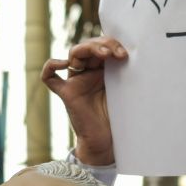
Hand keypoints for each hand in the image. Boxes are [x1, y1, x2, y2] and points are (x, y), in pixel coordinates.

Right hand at [42, 36, 127, 165]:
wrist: (108, 142)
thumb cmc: (119, 117)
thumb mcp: (126, 89)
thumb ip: (125, 72)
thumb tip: (136, 53)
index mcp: (102, 69)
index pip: (101, 45)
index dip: (112, 43)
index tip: (126, 53)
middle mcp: (87, 72)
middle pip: (88, 46)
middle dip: (104, 44)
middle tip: (118, 54)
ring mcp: (75, 81)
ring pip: (74, 54)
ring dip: (89, 48)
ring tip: (105, 54)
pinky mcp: (66, 93)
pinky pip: (49, 77)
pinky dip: (51, 66)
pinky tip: (63, 64)